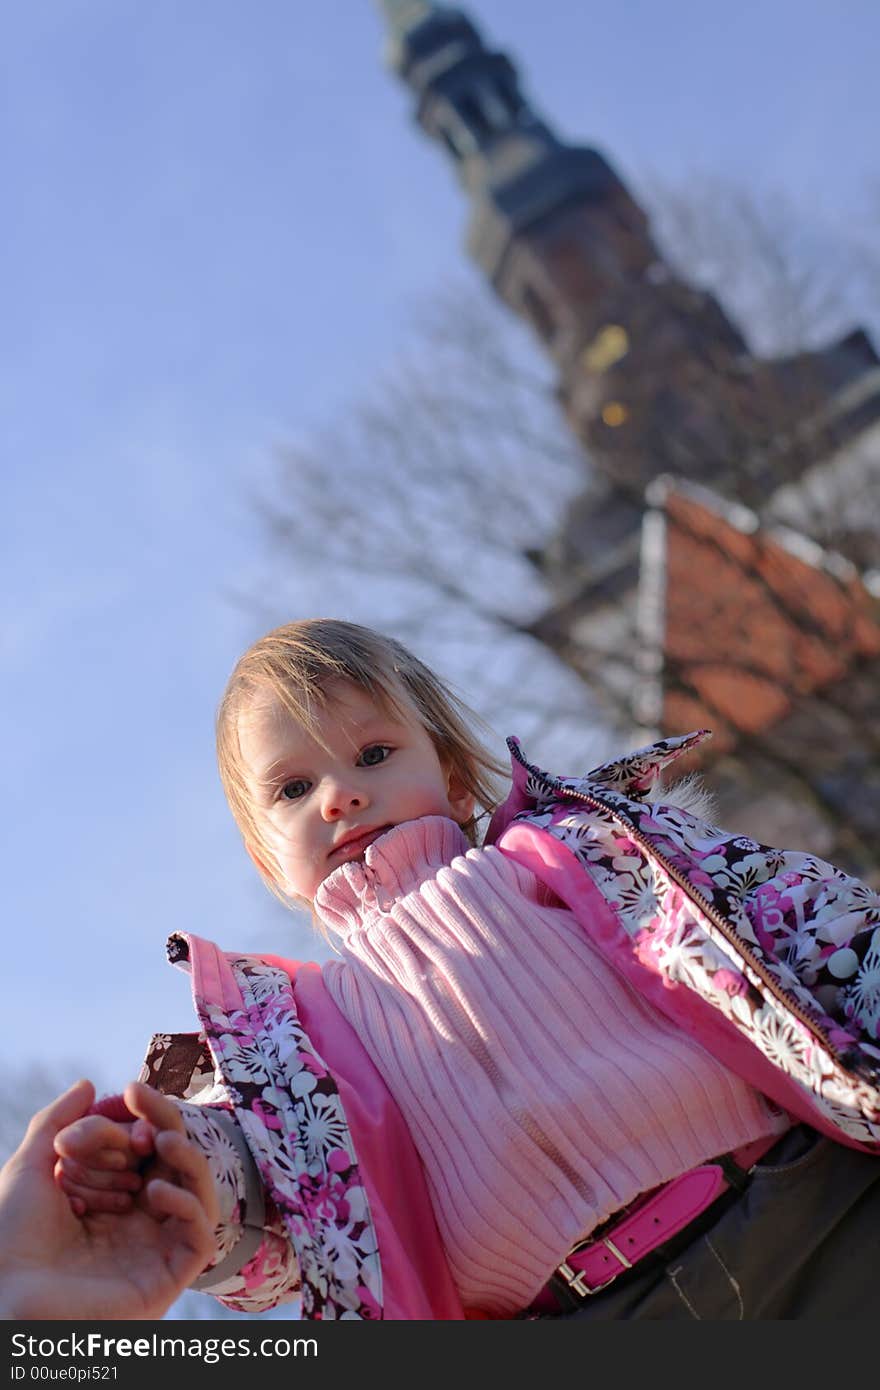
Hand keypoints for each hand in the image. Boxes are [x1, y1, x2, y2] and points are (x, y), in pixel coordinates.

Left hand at [0, 1079, 217, 1319]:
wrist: (5, 1296)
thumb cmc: (8, 1240)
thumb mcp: (29, 1168)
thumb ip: (55, 1121)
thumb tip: (89, 1084)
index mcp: (109, 1197)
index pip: (142, 1146)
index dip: (138, 1117)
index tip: (127, 1093)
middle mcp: (137, 1220)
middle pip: (175, 1162)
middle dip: (165, 1122)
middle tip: (144, 1099)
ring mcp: (154, 1248)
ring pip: (197, 1193)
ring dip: (188, 1158)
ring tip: (162, 1139)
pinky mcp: (167, 1276)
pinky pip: (200, 1236)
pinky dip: (188, 1205)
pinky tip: (157, 1191)